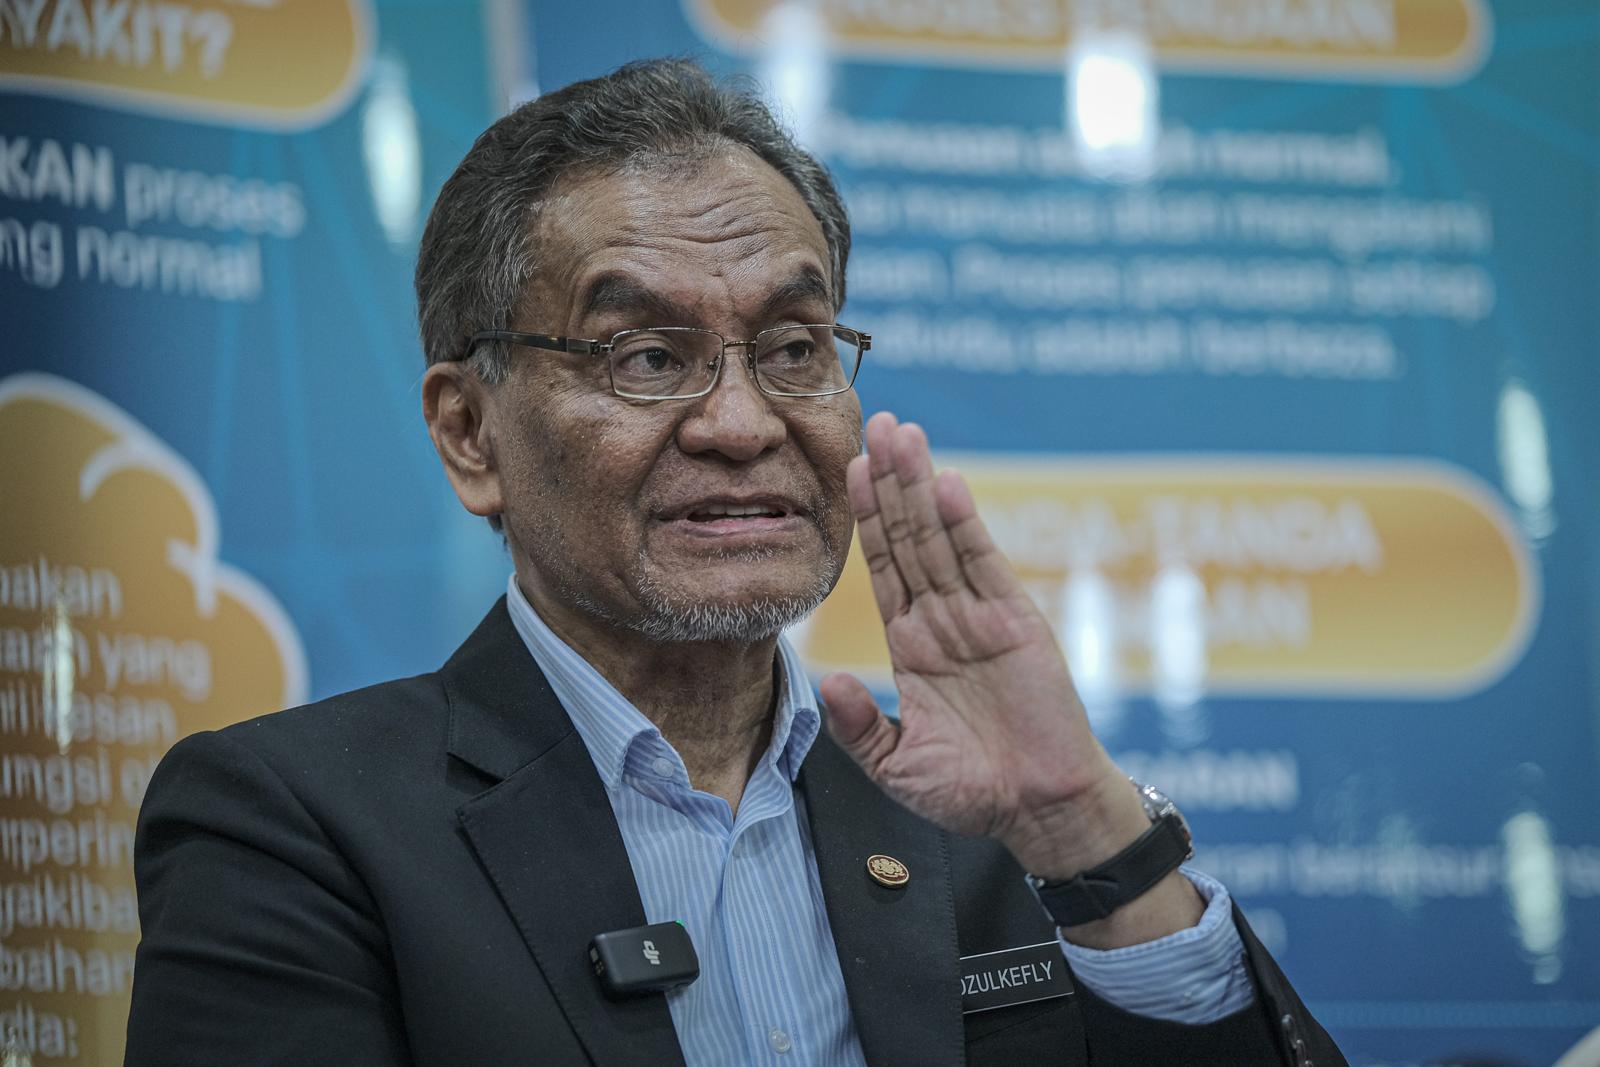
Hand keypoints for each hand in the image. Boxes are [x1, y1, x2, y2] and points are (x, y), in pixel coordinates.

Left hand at [820, 412, 1147, 876]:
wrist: (1039, 812)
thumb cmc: (971, 792)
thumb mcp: (895, 764)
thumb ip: (859, 723)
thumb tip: (827, 679)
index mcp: (913, 643)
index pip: (882, 565)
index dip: (865, 516)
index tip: (846, 466)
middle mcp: (943, 619)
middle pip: (908, 535)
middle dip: (890, 479)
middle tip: (874, 421)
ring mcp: (979, 616)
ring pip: (940, 538)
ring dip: (920, 485)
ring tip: (902, 433)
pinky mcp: (1017, 623)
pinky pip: (983, 566)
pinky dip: (966, 525)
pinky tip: (947, 485)